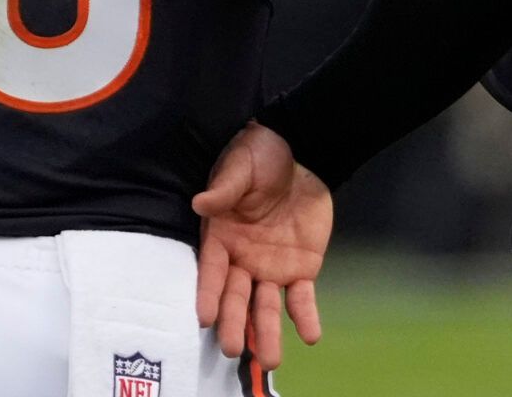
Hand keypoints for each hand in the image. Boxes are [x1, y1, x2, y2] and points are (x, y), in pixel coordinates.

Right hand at [192, 123, 333, 370]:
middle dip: (233, 322)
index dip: (208, 293)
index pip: (211, 271)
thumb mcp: (239, 166)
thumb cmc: (259, 156)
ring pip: (266, 306)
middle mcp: (242, 260)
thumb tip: (201, 203)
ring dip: (267, 332)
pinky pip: (302, 298)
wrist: (301, 152)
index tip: (204, 318)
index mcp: (221, 237)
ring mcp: (271, 268)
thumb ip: (224, 189)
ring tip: (271, 359)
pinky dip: (305, 317)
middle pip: (235, 296)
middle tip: (233, 348)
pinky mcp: (301, 269)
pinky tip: (310, 335)